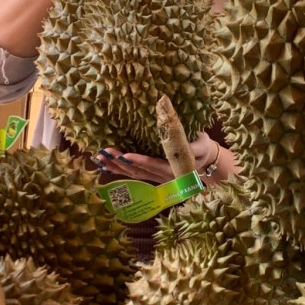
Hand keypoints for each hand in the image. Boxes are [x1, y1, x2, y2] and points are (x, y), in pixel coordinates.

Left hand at [94, 131, 221, 184]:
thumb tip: (175, 125)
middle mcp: (163, 178)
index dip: (141, 161)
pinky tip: (104, 166)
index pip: (156, 166)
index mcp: (176, 170)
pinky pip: (132, 174)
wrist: (204, 160)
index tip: (126, 156)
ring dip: (115, 166)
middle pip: (140, 171)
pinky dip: (118, 170)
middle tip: (105, 152)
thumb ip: (191, 142)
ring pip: (133, 174)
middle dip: (121, 163)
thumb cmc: (201, 148)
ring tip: (100, 158)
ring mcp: (155, 178)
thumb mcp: (200, 143)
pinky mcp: (150, 175)